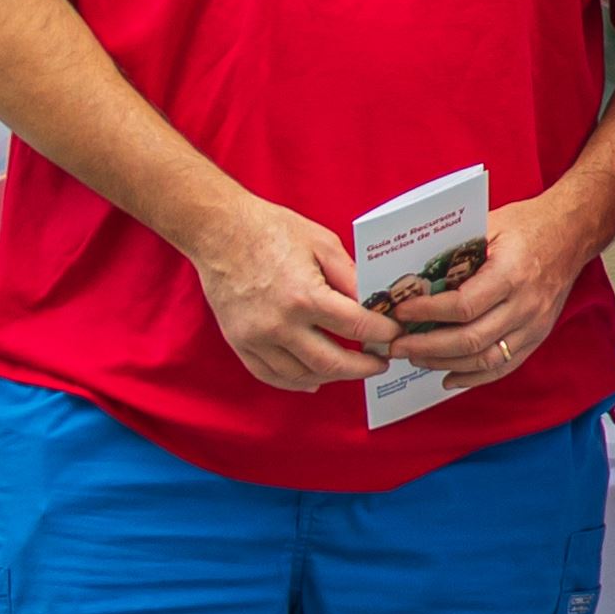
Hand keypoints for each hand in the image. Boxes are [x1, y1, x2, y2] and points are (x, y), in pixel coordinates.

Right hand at [187, 202, 390, 393]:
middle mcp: (280, 324)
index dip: (383, 334)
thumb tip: (376, 303)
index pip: (357, 327)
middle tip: (381, 362)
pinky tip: (314, 380)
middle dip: (363, 367)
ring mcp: (256, 338)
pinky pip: (269, 375)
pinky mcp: (239, 342)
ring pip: (301, 375)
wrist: (219, 231)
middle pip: (331, 363)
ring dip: (332, 377)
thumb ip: (352, 277)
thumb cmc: (273, 230)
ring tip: (352, 369)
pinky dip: (295, 383)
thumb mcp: (324, 244)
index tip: (394, 333)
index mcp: (305, 297)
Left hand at [383, 185, 600, 387]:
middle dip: (427, 346)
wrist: (573, 232)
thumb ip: (454, 250)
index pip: (463, 306)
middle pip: (471, 339)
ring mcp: (535, 323)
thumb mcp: (488, 225)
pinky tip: (448, 377)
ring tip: (415, 358)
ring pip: (486, 358)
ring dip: (445, 363)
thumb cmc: (528, 225)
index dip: (427, 314)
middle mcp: (526, 303)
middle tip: (397, 345)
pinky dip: (475, 376)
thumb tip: (411, 276)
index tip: (401, 312)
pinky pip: (505, 365)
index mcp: (512, 273)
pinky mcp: (538, 335)